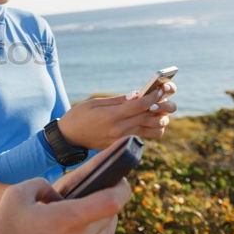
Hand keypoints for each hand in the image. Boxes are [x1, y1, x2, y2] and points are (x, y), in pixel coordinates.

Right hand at [0, 158, 130, 233]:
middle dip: (107, 201)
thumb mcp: (18, 192)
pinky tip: (80, 229)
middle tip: (98, 191)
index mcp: (68, 219)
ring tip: (86, 210)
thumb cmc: (5, 227)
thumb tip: (60, 196)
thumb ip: (44, 184)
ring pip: (107, 233)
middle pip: (112, 216)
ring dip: (102, 219)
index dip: (122, 187)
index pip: (113, 201)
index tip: (120, 179)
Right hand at [57, 83, 176, 149]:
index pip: (141, 105)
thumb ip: (118, 100)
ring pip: (154, 130)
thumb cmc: (79, 116)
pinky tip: (147, 119)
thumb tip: (138, 95)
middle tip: (164, 97)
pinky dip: (153, 128)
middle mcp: (120, 130)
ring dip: (160, 118)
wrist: (69, 138)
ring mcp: (123, 139)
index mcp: (111, 117)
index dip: (153, 96)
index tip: (160, 89)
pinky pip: (147, 136)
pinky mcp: (123, 144)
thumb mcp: (95, 103)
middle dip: (162, 105)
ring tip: (156, 109)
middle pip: (151, 117)